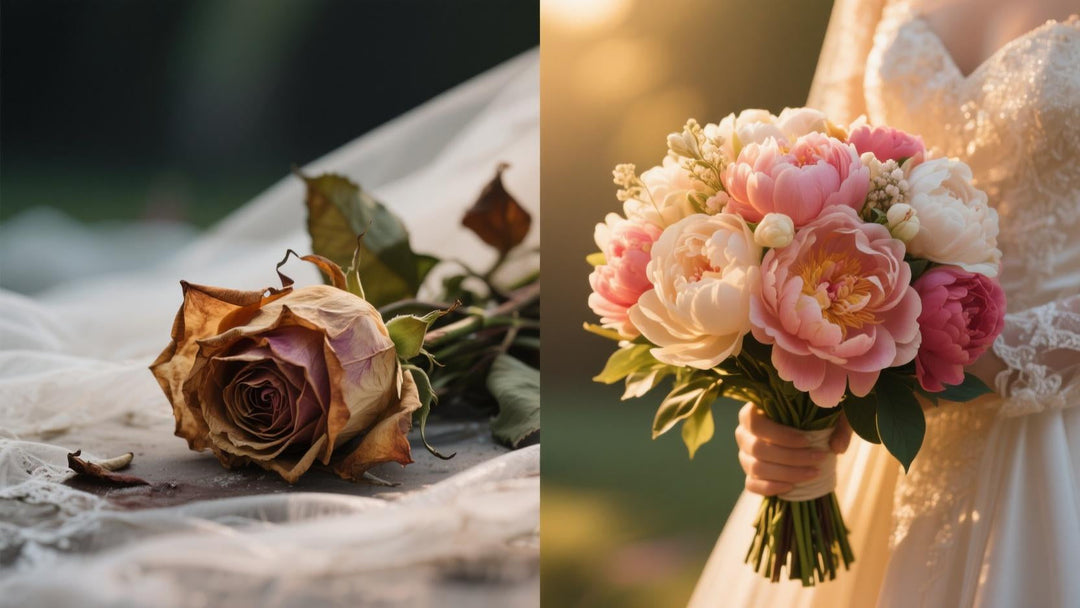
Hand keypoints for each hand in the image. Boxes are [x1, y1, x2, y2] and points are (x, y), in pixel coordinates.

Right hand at [735, 402, 852, 495]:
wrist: (804, 436)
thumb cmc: (812, 417)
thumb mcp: (829, 413)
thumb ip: (838, 425)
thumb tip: (836, 447)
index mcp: (753, 412)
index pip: (757, 424)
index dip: (781, 435)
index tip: (809, 440)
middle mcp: (743, 434)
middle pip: (758, 449)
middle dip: (792, 457)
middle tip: (820, 458)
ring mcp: (744, 456)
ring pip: (757, 468)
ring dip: (787, 473)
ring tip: (814, 473)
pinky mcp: (749, 475)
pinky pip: (752, 485)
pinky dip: (771, 488)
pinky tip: (792, 486)